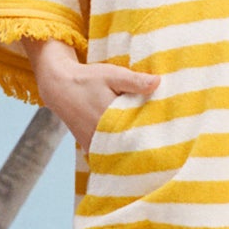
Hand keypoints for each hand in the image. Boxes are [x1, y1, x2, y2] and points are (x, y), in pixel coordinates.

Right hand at [23, 37, 159, 151]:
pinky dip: (119, 151)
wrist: (59, 87)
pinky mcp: (89, 147)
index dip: (154, 135)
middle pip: (130, 146)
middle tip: (166, 146)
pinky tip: (132, 147)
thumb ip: (135, 81)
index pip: (138, 133)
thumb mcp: (112, 75)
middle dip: (146, 145)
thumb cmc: (88, 79)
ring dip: (132, 149)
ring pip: (119, 152)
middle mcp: (100, 136)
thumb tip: (158, 82)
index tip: (169, 137)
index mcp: (109, 119)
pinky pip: (108, 153)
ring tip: (152, 148)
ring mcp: (93, 144)